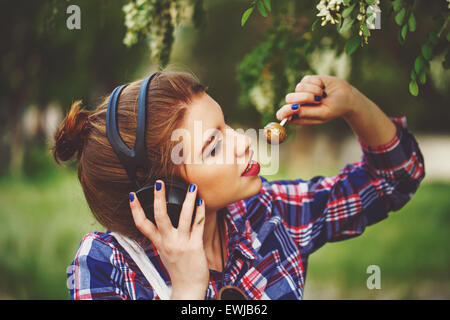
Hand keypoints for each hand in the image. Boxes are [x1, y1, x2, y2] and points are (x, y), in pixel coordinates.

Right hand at [129, 181, 208, 299]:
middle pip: (160, 216)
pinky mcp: (195, 246)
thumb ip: (162, 238)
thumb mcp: (164, 253)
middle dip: (159, 198)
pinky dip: (200, 212)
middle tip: (159, 182)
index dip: (135, 210)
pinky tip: (201, 201)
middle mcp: (168, 242)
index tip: (132, 196)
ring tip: (191, 186)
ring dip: (188, 200)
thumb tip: (160, 223)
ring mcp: (181, 243)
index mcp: (158, 243)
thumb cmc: (177, 269)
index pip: (142, 225)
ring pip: (183, 217)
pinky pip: (198, 225)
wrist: (188, 288)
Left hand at [276, 75, 357, 124]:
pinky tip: (323, 87)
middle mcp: (298, 104)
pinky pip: (306, 80)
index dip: (284, 111)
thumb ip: (307, 113)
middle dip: (303, 98)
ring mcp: (301, 92)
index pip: (281, 114)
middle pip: (289, 98)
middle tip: (318, 100)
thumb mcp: (323, 113)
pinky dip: (316, 83)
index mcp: (298, 116)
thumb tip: (291, 110)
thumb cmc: (335, 108)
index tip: (294, 107)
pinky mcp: (307, 81)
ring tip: (323, 95)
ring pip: (298, 88)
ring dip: (313, 91)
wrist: (347, 96)